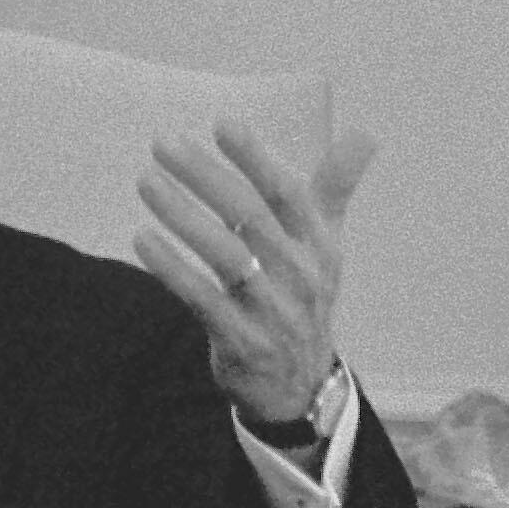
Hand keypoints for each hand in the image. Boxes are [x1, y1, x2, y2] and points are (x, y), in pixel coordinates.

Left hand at [133, 115, 371, 432]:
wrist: (299, 384)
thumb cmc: (303, 296)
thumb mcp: (325, 244)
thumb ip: (335, 188)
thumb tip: (365, 135)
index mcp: (319, 245)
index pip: (289, 193)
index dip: (258, 158)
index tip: (223, 123)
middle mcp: (300, 276)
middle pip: (251, 217)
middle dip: (206, 176)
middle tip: (163, 143)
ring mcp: (272, 311)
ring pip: (226, 256)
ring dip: (182, 215)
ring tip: (146, 181)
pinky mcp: (242, 342)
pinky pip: (203, 300)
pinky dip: (173, 269)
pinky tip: (142, 239)